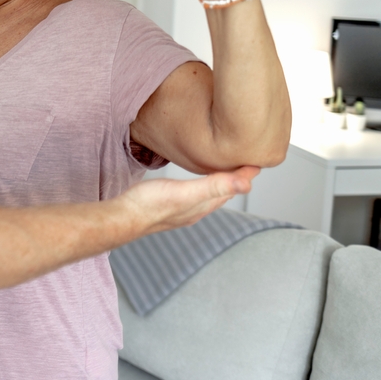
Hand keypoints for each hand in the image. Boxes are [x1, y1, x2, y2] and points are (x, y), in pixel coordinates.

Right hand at [120, 166, 260, 234]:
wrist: (123, 217)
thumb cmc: (150, 204)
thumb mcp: (186, 192)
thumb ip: (215, 187)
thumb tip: (247, 184)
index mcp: (204, 206)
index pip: (232, 189)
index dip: (245, 176)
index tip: (258, 162)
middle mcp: (196, 209)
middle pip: (223, 193)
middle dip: (236, 180)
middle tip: (246, 164)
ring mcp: (182, 208)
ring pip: (208, 195)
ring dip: (219, 183)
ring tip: (224, 171)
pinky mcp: (168, 204)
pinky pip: (193, 195)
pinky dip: (201, 186)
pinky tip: (194, 182)